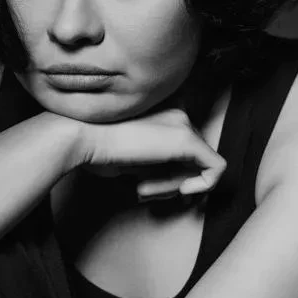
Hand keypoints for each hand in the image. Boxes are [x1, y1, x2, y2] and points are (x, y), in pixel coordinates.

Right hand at [74, 107, 225, 201]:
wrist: (81, 137)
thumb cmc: (95, 149)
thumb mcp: (131, 158)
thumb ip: (156, 166)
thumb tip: (183, 190)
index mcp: (163, 107)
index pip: (183, 144)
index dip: (174, 168)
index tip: (155, 184)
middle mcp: (178, 109)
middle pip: (192, 155)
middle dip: (172, 179)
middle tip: (143, 188)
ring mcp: (184, 123)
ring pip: (199, 164)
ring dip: (174, 185)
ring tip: (144, 187)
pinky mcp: (188, 140)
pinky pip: (215, 169)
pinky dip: (203, 186)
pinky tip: (180, 191)